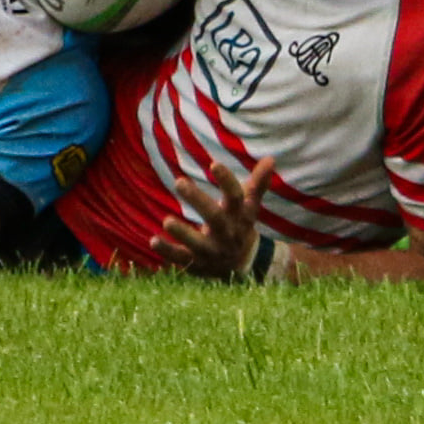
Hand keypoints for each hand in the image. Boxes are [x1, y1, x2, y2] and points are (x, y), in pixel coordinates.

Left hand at [150, 157, 274, 279]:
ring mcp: (212, 250)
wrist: (245, 265)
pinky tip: (153, 241)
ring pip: (198, 243)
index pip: (236, 197)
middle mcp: (227, 233)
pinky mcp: (198, 263)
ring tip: (166, 221)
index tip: (214, 163)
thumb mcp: (249, 206)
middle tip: (178, 181)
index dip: (227, 181)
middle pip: (215, 218)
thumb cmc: (241, 225)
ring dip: (183, 233)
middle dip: (198, 201)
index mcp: (239, 216)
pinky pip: (182, 259)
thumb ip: (257, 184)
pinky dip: (168, 251)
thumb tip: (271, 159)